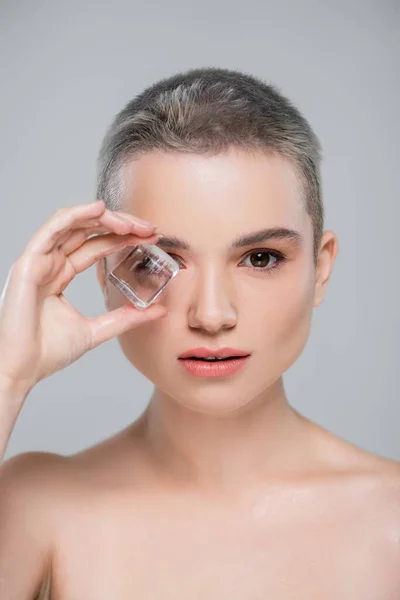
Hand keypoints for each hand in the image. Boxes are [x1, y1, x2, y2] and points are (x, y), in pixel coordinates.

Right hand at [0, 200, 166, 393]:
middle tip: (150, 228)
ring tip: (132, 223)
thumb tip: (158, 311)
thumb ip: (125, 318)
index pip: (96, 245)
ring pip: (73, 224)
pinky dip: (77, 214)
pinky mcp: (29, 262)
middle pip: (88, 230)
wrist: (20, 370)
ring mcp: (38, 260)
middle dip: (121, 225)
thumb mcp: (97, 330)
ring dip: (105, 218)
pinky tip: (101, 209)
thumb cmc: (46, 352)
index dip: (123, 237)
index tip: (151, 237)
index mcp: (61, 274)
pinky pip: (54, 229)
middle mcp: (50, 262)